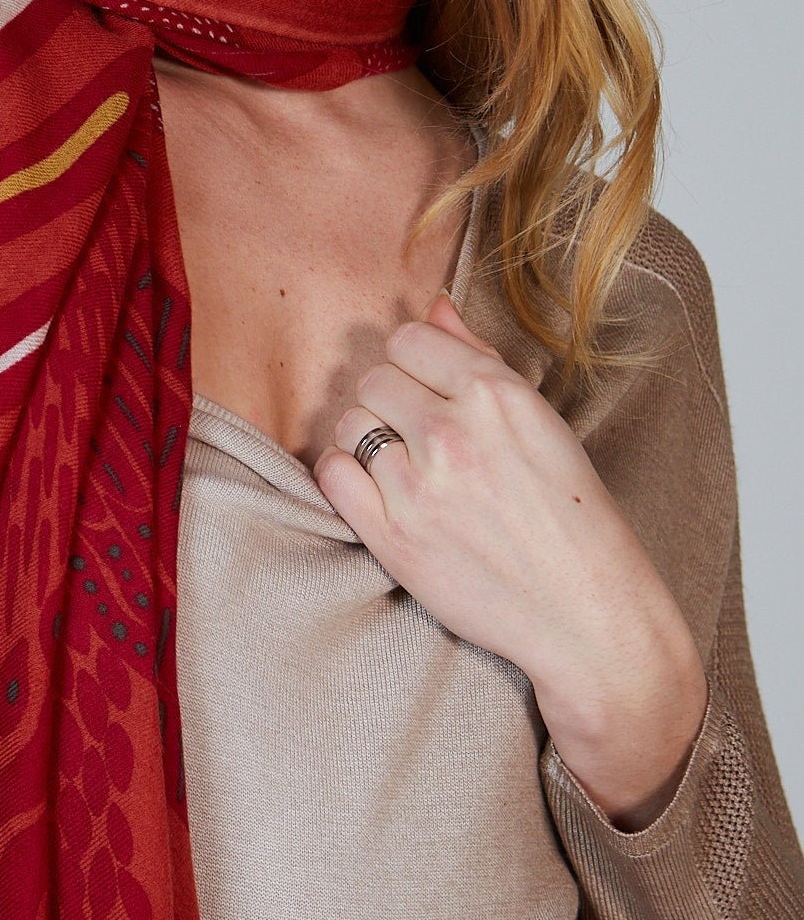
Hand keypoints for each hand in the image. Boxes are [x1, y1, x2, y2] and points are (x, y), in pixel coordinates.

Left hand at [313, 292, 707, 827]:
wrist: (587, 613)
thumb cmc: (571, 516)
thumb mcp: (539, 421)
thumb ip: (478, 356)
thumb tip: (432, 306)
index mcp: (497, 394)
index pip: (409, 339)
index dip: (413, 363)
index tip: (426, 389)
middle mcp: (453, 432)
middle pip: (373, 378)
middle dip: (389, 401)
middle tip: (416, 434)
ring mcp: (419, 486)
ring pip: (349, 423)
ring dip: (365, 438)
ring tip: (401, 464)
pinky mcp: (393, 538)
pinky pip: (332, 474)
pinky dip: (345, 477)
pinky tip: (377, 491)